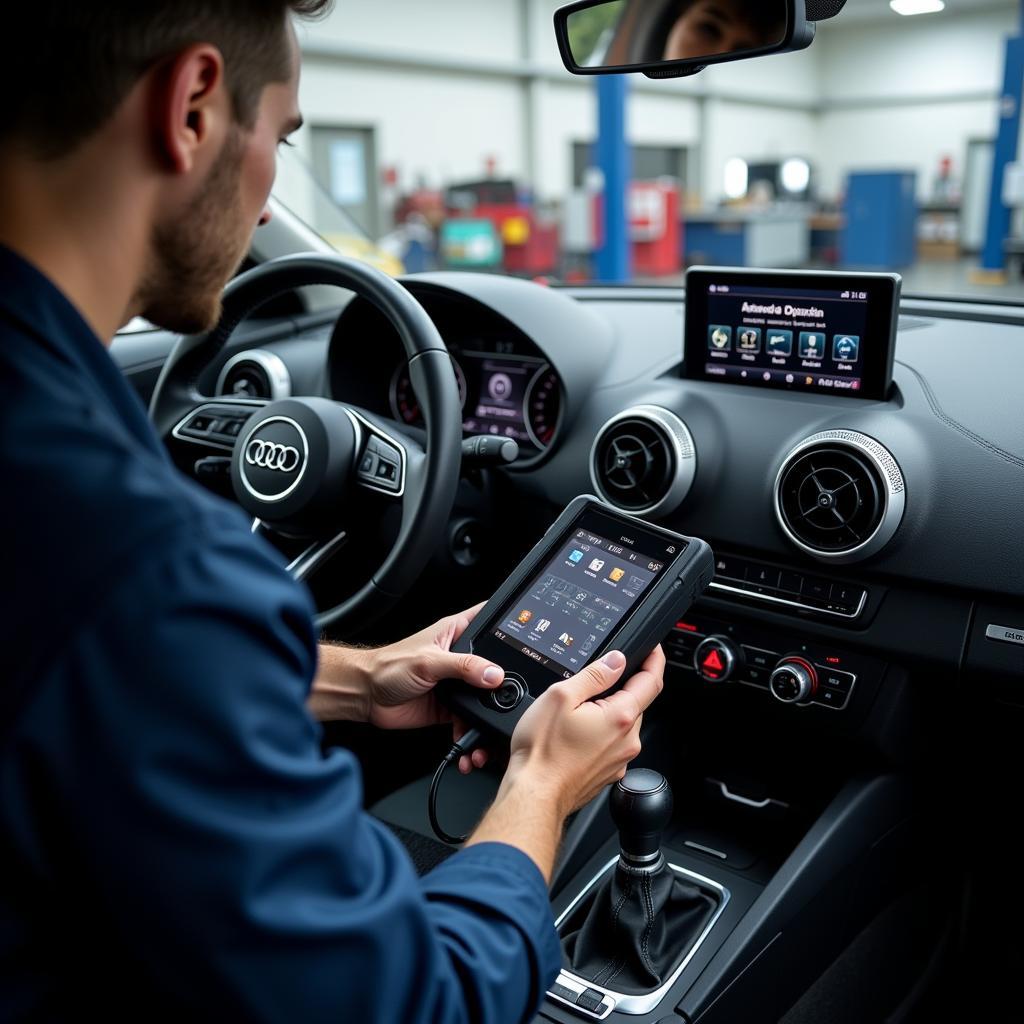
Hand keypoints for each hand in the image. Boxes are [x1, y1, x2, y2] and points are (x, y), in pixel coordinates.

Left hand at [360, 603, 504, 732]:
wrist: (366, 697)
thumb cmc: (388, 666)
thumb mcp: (429, 662)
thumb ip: (463, 667)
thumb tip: (494, 674)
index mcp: (458, 633)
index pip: (491, 623)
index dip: (512, 627)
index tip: (531, 638)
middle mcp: (461, 658)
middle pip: (495, 667)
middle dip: (505, 685)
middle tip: (513, 698)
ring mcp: (458, 684)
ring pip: (485, 699)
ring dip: (489, 717)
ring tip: (488, 731)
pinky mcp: (451, 707)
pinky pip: (470, 721)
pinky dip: (472, 734)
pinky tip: (469, 744)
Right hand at [505, 645, 665, 817]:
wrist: (535, 795)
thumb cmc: (543, 751)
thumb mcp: (561, 696)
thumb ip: (594, 675)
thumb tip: (616, 660)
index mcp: (620, 717)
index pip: (651, 681)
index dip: (654, 660)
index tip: (653, 649)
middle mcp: (627, 740)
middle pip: (636, 703)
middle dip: (623, 687)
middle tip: (596, 682)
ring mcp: (619, 760)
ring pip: (623, 724)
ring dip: (610, 712)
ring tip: (577, 713)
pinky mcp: (608, 773)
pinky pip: (612, 744)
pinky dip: (601, 733)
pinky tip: (575, 735)